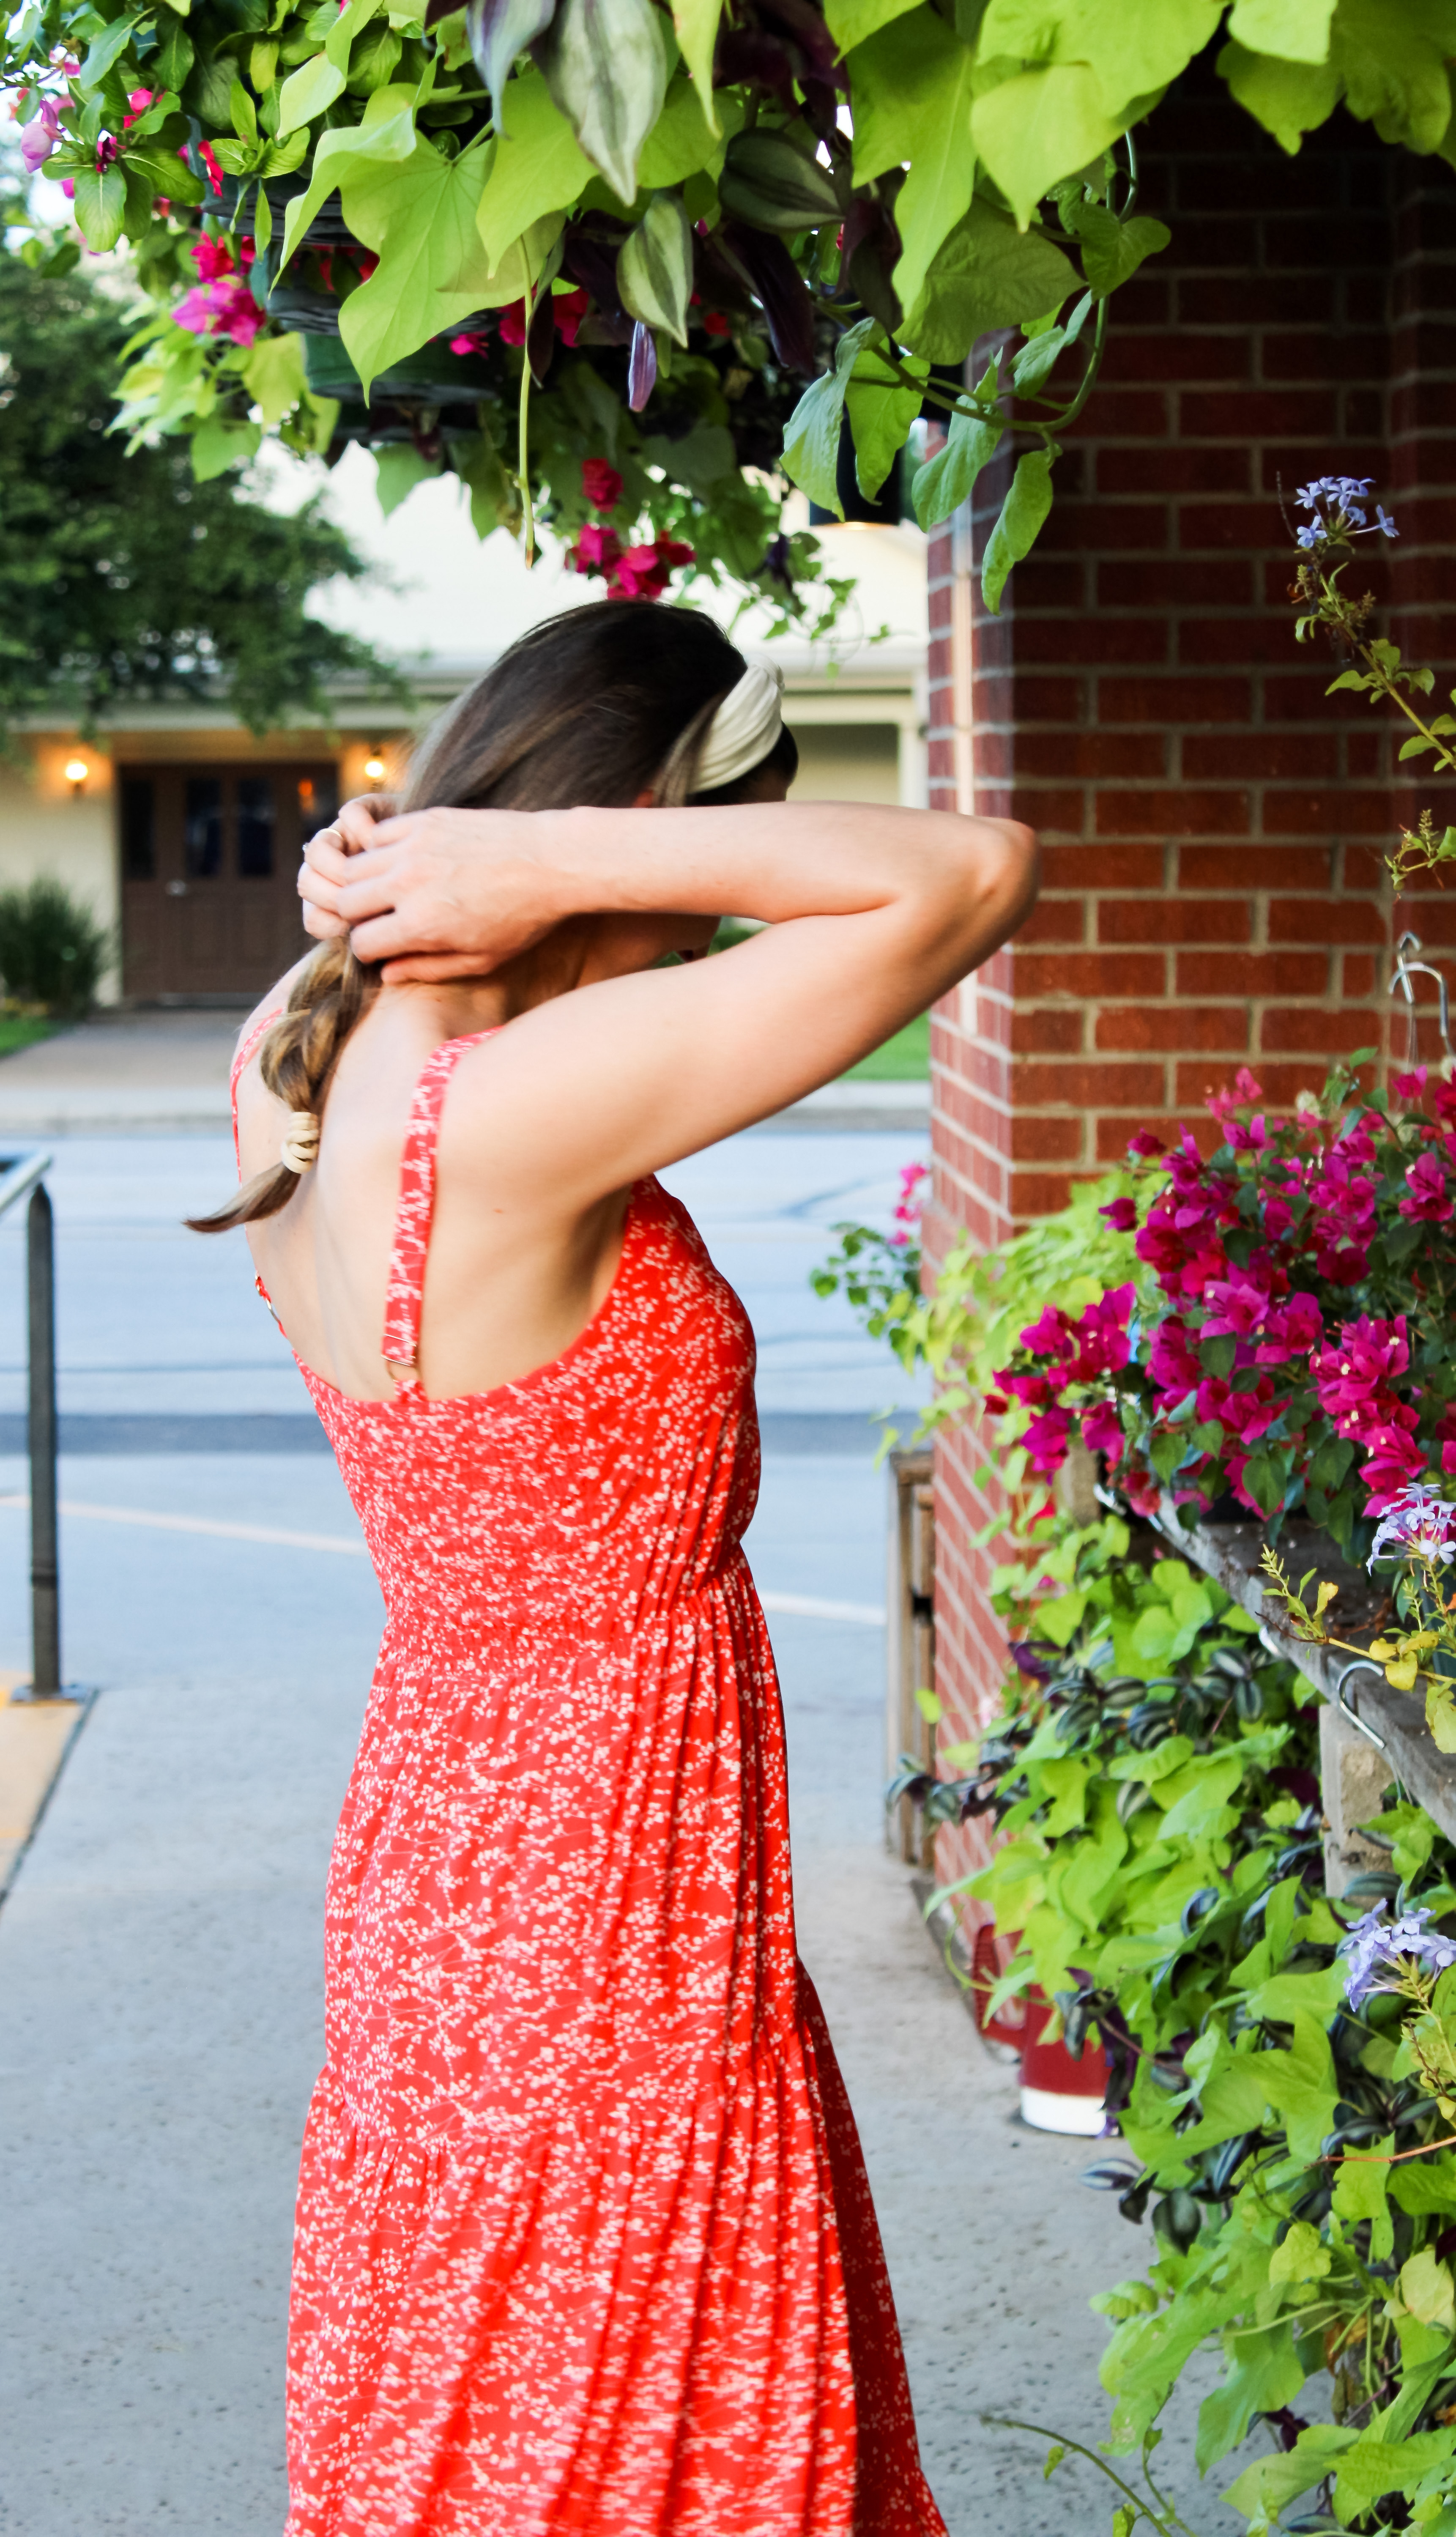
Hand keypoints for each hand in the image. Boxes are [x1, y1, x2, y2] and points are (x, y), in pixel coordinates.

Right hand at [300, 805, 571, 982]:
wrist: (553, 861)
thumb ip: (428, 968)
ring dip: (361, 883)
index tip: (384, 948)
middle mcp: (407, 884)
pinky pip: (376, 835)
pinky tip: (401, 862)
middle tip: (379, 919)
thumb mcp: (482, 959)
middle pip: (344, 903)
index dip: (369, 952)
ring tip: (385, 891)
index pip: (360, 943)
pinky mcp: (424, 821)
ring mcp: (413, 848)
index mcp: (420, 925)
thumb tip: (387, 974)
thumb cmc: (522, 918)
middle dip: (355, 918)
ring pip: (352, 867)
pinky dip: (379, 851)